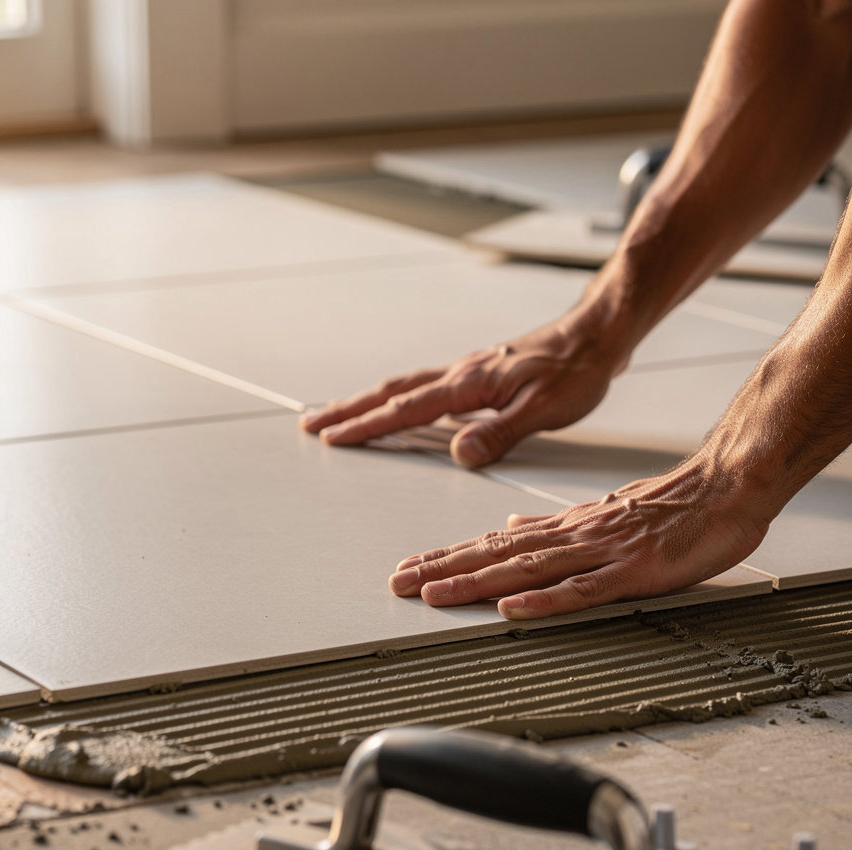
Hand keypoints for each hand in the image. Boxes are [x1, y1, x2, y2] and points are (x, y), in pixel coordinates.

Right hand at [301, 313, 627, 467]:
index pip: (405, 410)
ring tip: (342, 413)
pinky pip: (427, 385)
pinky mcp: (481, 371)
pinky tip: (404, 406)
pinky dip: (400, 396)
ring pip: (406, 386)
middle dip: (349, 410)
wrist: (599, 332)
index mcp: (470, 384)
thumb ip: (500, 433)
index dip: (365, 426)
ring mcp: (469, 370)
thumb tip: (459, 454)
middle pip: (392, 393)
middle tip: (314, 423)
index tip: (331, 437)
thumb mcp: (545, 409)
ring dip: (370, 401)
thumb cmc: (578, 368)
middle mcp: (462, 373)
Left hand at [387, 459, 771, 618]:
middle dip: (444, 570)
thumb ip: (552, 523)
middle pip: (496, 554)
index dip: (448, 556)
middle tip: (400, 584)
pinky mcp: (632, 572)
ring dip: (476, 583)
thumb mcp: (599, 513)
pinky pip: (582, 590)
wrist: (723, 489)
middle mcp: (571, 537)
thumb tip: (509, 521)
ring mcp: (600, 553)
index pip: (493, 541)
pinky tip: (512, 608)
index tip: (411, 567)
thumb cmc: (666, 505)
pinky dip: (545, 601)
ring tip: (434, 595)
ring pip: (526, 569)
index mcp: (563, 527)